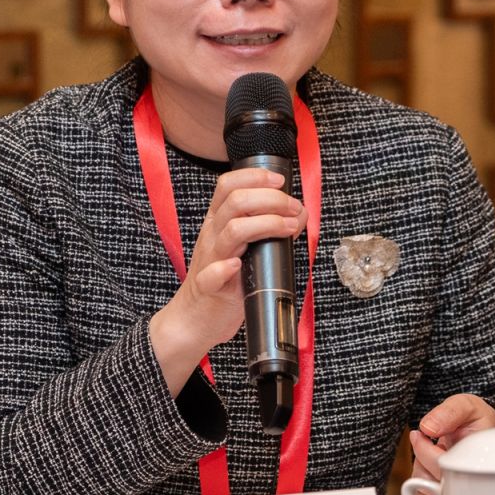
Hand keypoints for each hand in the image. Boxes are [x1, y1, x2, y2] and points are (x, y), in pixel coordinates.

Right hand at [148, 167, 306, 395]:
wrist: (195, 319)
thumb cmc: (225, 281)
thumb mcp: (245, 248)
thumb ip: (267, 228)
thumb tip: (299, 212)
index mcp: (217, 222)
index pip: (228, 184)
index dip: (255, 176)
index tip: (281, 181)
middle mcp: (212, 236)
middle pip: (235, 201)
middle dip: (271, 199)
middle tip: (294, 209)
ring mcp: (209, 261)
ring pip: (232, 231)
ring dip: (265, 225)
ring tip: (289, 229)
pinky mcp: (209, 288)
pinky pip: (212, 274)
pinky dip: (225, 268)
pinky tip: (239, 265)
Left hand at [407, 394, 494, 494]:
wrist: (488, 435)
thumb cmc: (479, 423)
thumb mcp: (468, 406)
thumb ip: (450, 412)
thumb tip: (427, 428)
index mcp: (479, 463)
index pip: (444, 467)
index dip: (426, 450)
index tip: (424, 435)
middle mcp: (472, 486)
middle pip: (430, 485)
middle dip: (423, 463)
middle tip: (433, 447)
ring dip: (422, 480)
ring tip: (434, 463)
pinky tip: (431, 484)